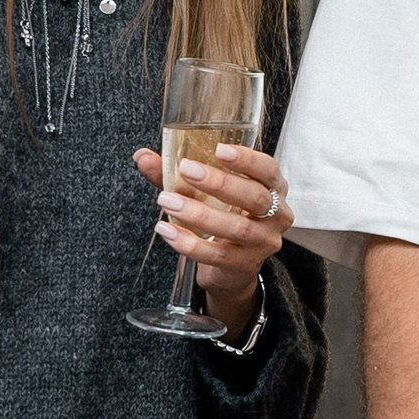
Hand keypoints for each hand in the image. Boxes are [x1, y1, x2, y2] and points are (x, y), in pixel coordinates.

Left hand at [132, 141, 291, 336]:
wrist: (231, 268)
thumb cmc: (222, 217)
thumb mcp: (206, 193)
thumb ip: (177, 174)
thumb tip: (143, 156)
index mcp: (272, 189)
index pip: (268, 170)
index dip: (247, 159)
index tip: (220, 149)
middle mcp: (276, 215)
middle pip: (255, 197)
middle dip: (219, 183)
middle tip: (186, 170)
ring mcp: (263, 243)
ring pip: (236, 228)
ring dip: (199, 214)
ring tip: (166, 201)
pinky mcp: (245, 266)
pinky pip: (217, 254)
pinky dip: (189, 243)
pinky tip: (167, 230)